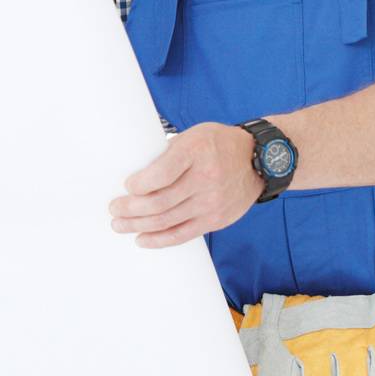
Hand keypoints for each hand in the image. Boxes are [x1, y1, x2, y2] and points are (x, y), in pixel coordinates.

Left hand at [108, 122, 262, 247]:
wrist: (259, 160)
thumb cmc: (219, 144)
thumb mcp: (193, 136)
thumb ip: (168, 154)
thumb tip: (137, 172)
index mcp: (196, 152)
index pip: (161, 174)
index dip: (139, 184)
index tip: (127, 186)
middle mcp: (205, 179)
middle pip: (160, 201)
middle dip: (130, 209)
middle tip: (114, 209)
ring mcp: (211, 202)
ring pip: (167, 221)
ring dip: (138, 226)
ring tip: (120, 225)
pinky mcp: (215, 220)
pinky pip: (183, 234)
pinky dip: (159, 240)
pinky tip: (142, 239)